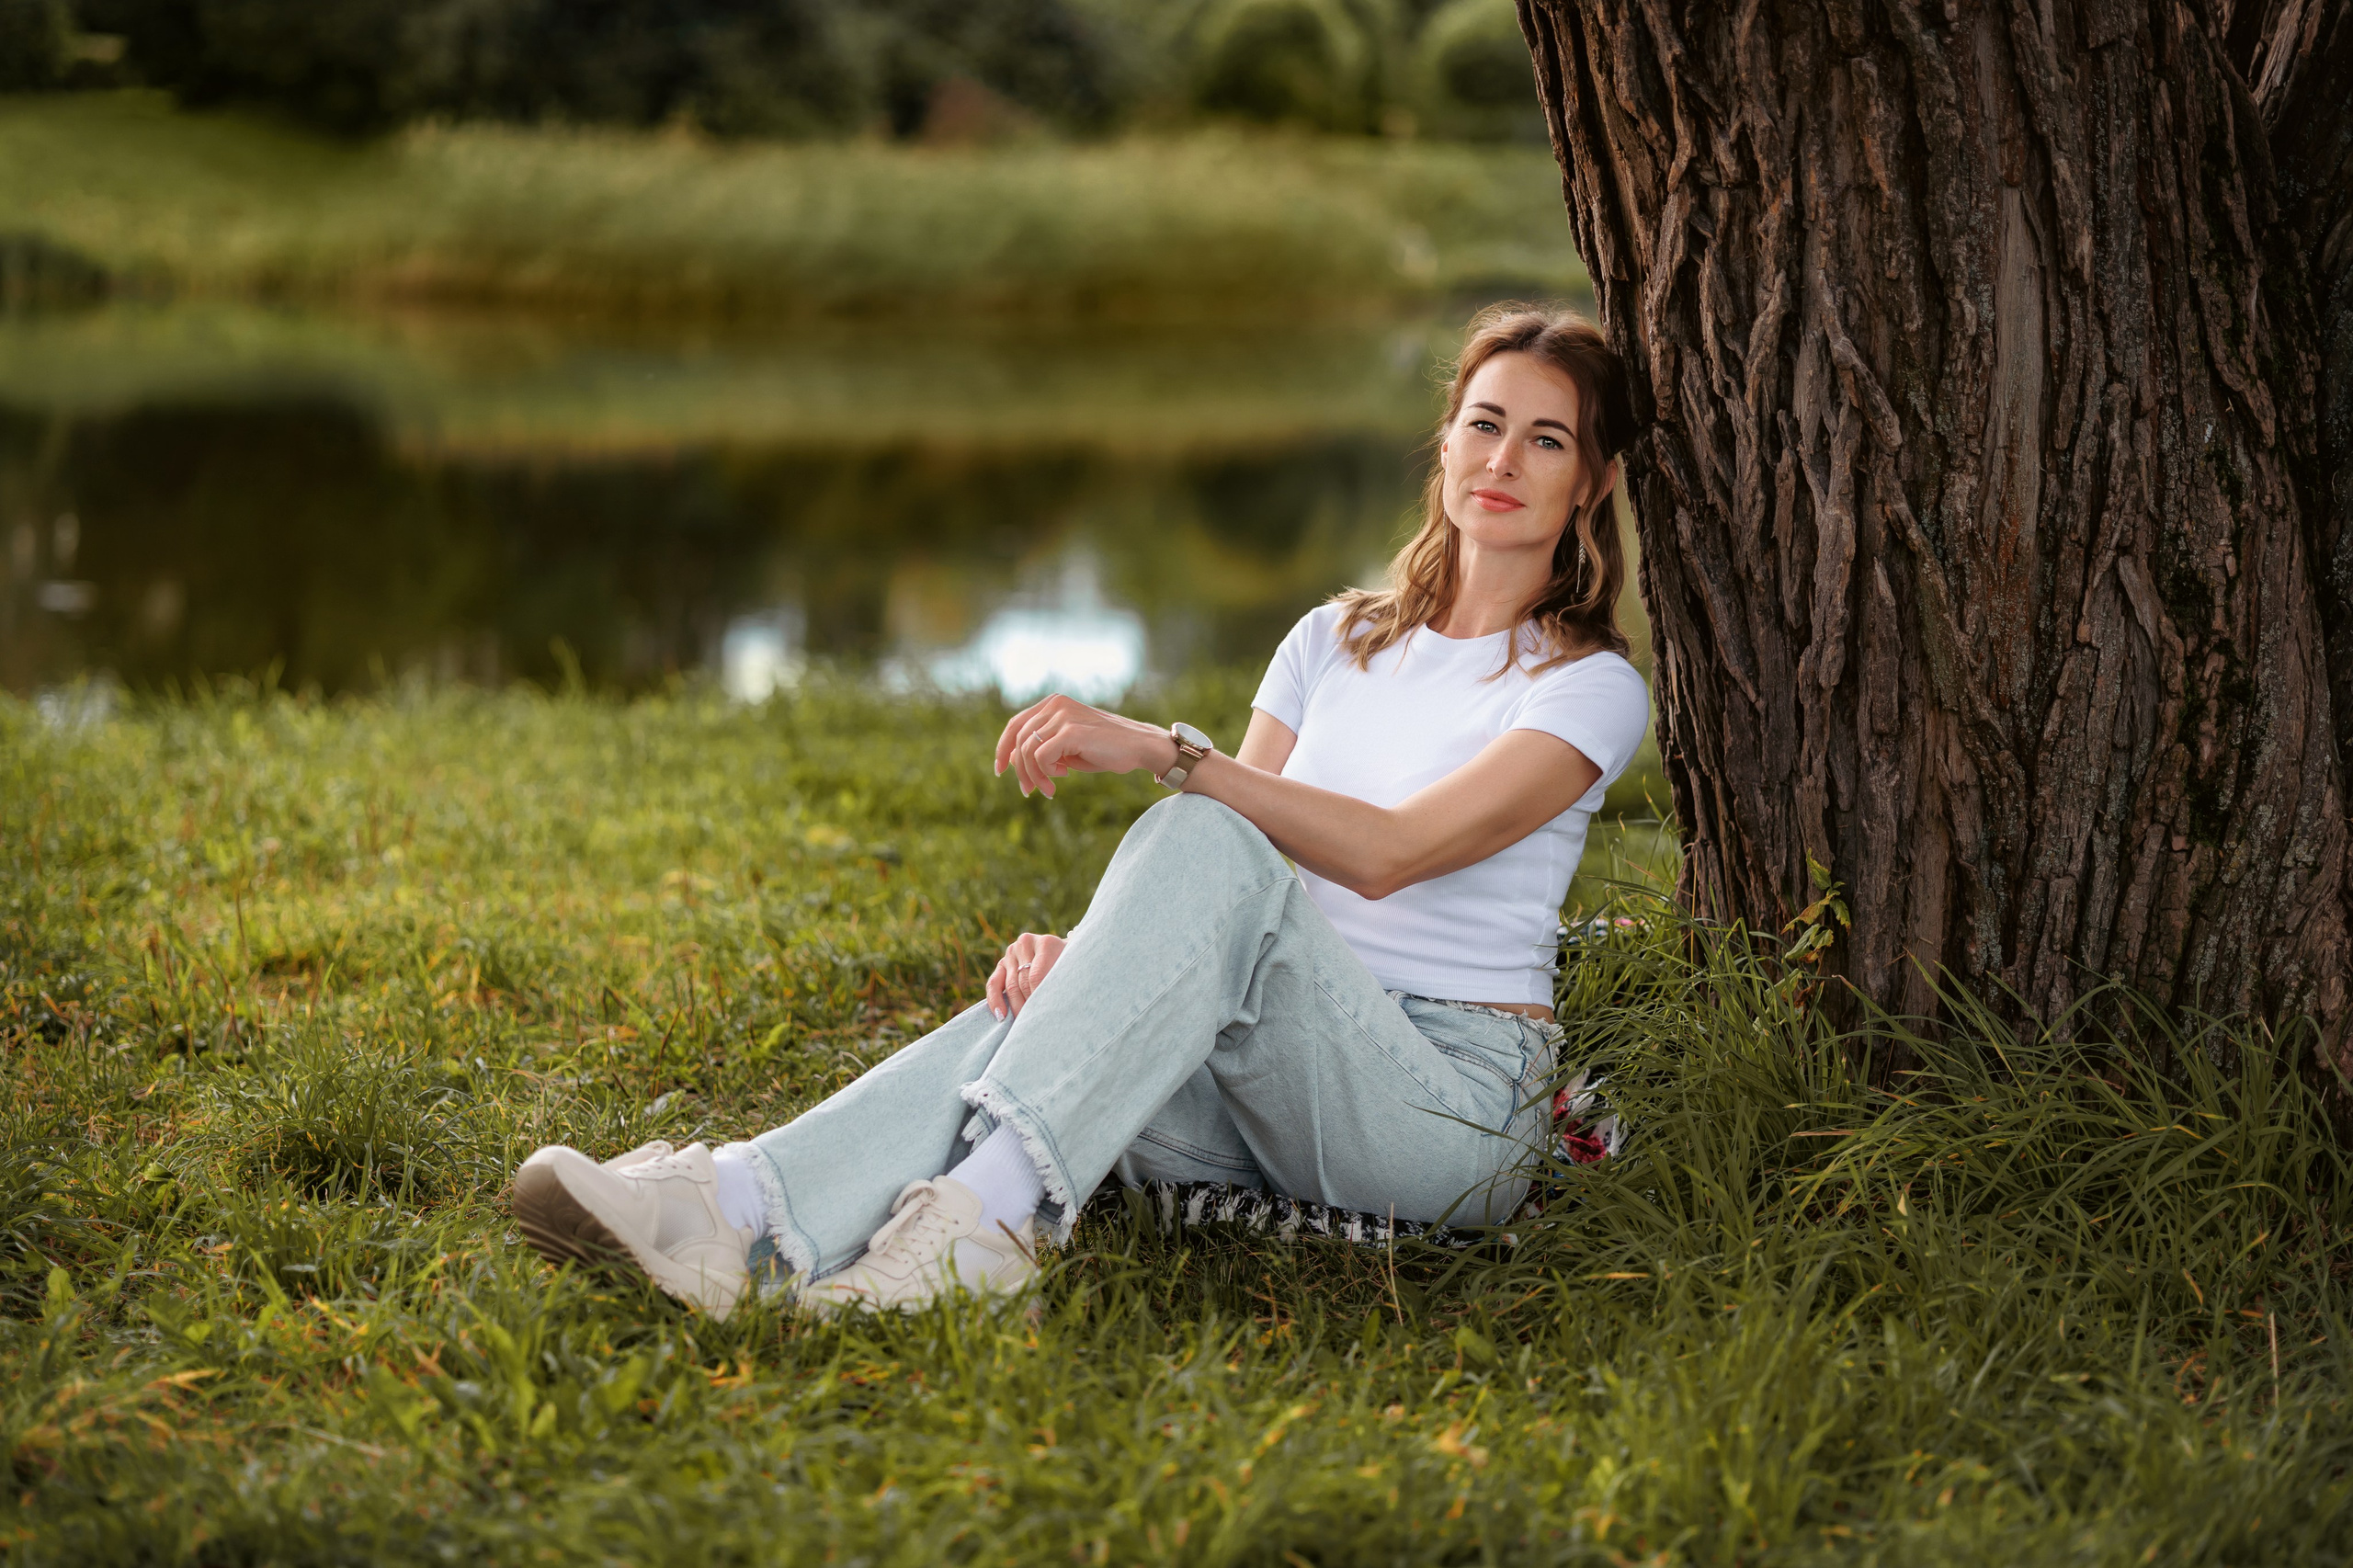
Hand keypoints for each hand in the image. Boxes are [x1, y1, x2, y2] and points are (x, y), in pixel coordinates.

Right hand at [987, 931, 1065, 1018]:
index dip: (1039, 999)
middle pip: (1023, 983)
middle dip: (1029, 1006)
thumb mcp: (1073, 971)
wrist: (1065, 953)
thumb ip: (1064, 982)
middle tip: (1036, 1025)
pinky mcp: (1002, 963)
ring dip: (1017, 1008)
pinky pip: (993, 983)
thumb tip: (1055, 1009)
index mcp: (1046, 943)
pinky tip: (1001, 1016)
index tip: (1044, 1016)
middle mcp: (1025, 943)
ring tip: (1024, 1025)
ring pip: (1010, 986)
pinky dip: (995, 1001)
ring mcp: (1011, 952)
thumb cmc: (1072, 967)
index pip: (1037, 977)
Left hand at [993, 694, 1177, 798]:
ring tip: (1048, 790)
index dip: (1003, 748)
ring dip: (1034, 776)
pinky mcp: (1071, 731)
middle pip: (1018, 739)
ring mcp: (1063, 715)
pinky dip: (1046, 773)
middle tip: (1028, 791)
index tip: (1000, 770)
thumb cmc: (1105, 749)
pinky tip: (1062, 779)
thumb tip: (1010, 759)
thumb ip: (1041, 748)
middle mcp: (1056, 704)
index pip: (1016, 723)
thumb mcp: (1067, 749)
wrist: (1140, 747)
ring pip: (1027, 750)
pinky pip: (1041, 757)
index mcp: (1054, 703)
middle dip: (1019, 770)